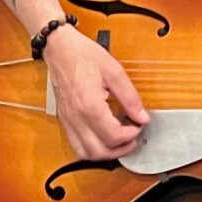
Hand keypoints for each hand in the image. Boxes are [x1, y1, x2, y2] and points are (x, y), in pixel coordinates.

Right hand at [43, 26, 149, 159]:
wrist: (59, 48)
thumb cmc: (83, 55)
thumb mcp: (114, 71)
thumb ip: (130, 97)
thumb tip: (142, 115)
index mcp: (89, 105)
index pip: (114, 136)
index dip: (132, 134)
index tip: (139, 125)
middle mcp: (76, 117)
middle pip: (98, 152)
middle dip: (120, 151)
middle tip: (133, 139)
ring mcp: (68, 120)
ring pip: (84, 153)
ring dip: (104, 154)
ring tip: (120, 142)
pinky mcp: (64, 120)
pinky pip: (76, 144)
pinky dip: (91, 147)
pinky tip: (103, 136)